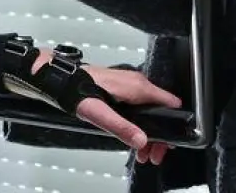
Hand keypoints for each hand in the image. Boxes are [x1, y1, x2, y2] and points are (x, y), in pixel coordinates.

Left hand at [32, 50, 179, 160]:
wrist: (63, 80)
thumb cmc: (78, 92)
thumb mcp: (100, 114)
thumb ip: (122, 127)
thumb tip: (141, 140)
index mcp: (137, 87)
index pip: (169, 104)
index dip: (172, 126)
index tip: (166, 143)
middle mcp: (136, 83)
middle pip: (160, 110)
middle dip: (158, 135)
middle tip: (152, 155)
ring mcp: (130, 84)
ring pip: (149, 110)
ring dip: (148, 132)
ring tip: (142, 152)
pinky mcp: (122, 88)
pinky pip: (139, 106)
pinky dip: (140, 123)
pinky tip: (132, 136)